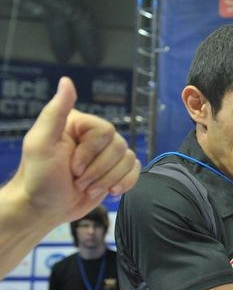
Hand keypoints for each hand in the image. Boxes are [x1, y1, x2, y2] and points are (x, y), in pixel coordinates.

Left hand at [12, 77, 139, 224]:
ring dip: (108, 180)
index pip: (106, 131)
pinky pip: (136, 170)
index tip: (71, 167)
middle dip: (99, 171)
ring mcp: (106, 154)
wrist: (45, 209)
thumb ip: (55, 111)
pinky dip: (125, 183)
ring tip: (87, 188)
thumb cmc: (39, 177)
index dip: (91, 153)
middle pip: (119, 147)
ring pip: (128, 160)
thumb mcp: (41, 143)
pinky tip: (110, 191)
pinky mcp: (115, 171)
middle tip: (78, 180)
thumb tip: (66, 80)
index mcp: (79, 124)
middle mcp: (95, 136)